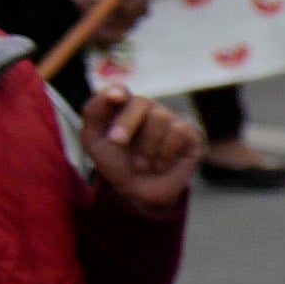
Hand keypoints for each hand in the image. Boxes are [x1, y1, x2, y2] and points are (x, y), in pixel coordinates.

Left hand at [76, 83, 192, 208]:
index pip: (121, 91)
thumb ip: (94, 112)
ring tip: (141, 165)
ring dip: (146, 147)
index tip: (115, 97)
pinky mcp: (190, 135)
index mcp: (123, 107)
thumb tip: (113, 92)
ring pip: (160, 118)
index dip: (119, 91)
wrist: (139, 192)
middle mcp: (149, 110)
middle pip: (141, 103)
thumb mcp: (94, 140)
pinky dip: (164, 153)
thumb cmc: (115, 163)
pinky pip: (178, 132)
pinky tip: (159, 165)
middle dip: (126, 123)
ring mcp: (171, 121)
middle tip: (116, 141)